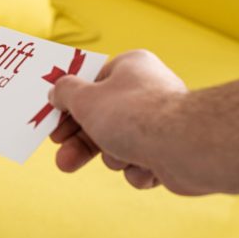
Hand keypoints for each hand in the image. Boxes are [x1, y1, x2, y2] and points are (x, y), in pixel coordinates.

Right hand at [48, 50, 189, 191]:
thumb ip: (65, 93)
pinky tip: (145, 168)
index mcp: (129, 67)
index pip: (91, 85)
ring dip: (114, 157)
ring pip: (120, 145)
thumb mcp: (84, 98)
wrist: (185, 147)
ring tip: (120, 157)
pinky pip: (141, 163)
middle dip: (82, 144)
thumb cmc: (133, 114)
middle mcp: (147, 90)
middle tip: (64, 161)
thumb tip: (57, 93)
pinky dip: (138, 170)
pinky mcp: (171, 151)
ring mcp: (161, 122)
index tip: (54, 126)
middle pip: (102, 119)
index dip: (69, 108)